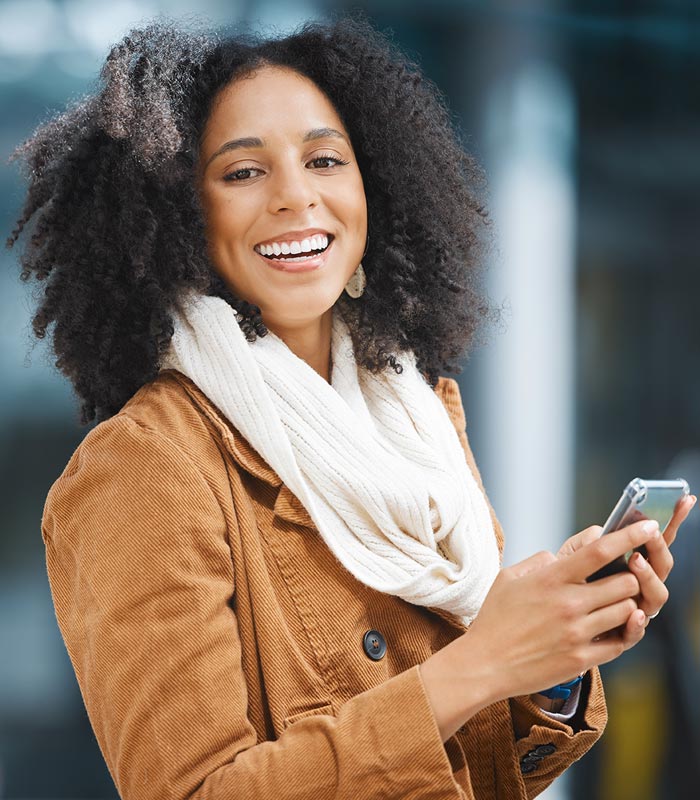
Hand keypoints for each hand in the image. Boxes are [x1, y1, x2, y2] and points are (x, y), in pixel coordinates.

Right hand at [462, 519, 661, 701]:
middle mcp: (568, 604)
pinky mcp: (581, 659)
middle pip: (625, 582)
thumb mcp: (509, 577)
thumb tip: (567, 551)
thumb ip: (541, 560)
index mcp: (551, 579)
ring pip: (627, 611)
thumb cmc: (495, 618)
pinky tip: (612, 628)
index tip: (648, 525)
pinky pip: (620, 642)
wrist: (484, 664)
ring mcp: (576, 633)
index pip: (599, 551)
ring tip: (613, 604)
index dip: (629, 535)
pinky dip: (622, 632)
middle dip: (630, 577)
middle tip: (623, 577)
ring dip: (627, 605)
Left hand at [558, 494, 695, 633]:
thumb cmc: (560, 585)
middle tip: (650, 533)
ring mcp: (634, 608)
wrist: (543, 619)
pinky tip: (634, 612)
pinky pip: (635, 631)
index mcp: (632, 562)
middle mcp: (640, 585)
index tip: (684, 498)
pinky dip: (637, 622)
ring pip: (657, 595)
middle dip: (659, 547)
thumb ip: (585, 543)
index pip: (657, 540)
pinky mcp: (621, 634)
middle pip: (663, 565)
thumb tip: (601, 532)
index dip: (674, 520)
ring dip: (649, 577)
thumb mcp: (569, 557)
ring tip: (635, 560)